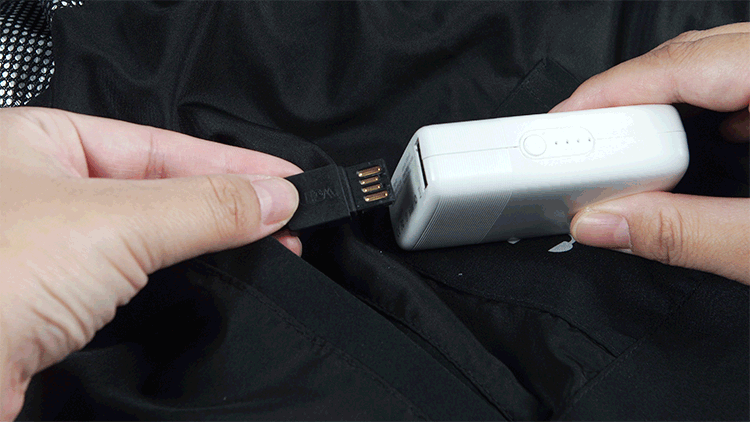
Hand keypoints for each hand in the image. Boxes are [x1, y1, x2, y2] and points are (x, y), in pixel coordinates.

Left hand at [0, 107, 300, 419]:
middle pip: (159, 186)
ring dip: (208, 239)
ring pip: (149, 232)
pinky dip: (180, 274)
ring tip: (264, 242)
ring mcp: (50, 244)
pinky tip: (213, 276)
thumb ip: (204, 206)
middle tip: (285, 216)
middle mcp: (42, 188)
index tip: (286, 180)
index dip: (231, 162)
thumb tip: (272, 196)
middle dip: (226, 203)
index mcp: (39, 141)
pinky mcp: (58, 297)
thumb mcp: (117, 222)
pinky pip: (135, 273)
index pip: (160, 144)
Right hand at [551, 23, 748, 283]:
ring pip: (717, 59)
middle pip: (693, 53)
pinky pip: (743, 75)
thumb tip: (602, 222)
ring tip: (631, 145)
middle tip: (585, 143)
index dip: (610, 91)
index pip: (682, 63)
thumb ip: (685, 234)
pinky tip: (702, 140)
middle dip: (628, 96)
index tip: (561, 125)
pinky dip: (706, 104)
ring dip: (667, 100)